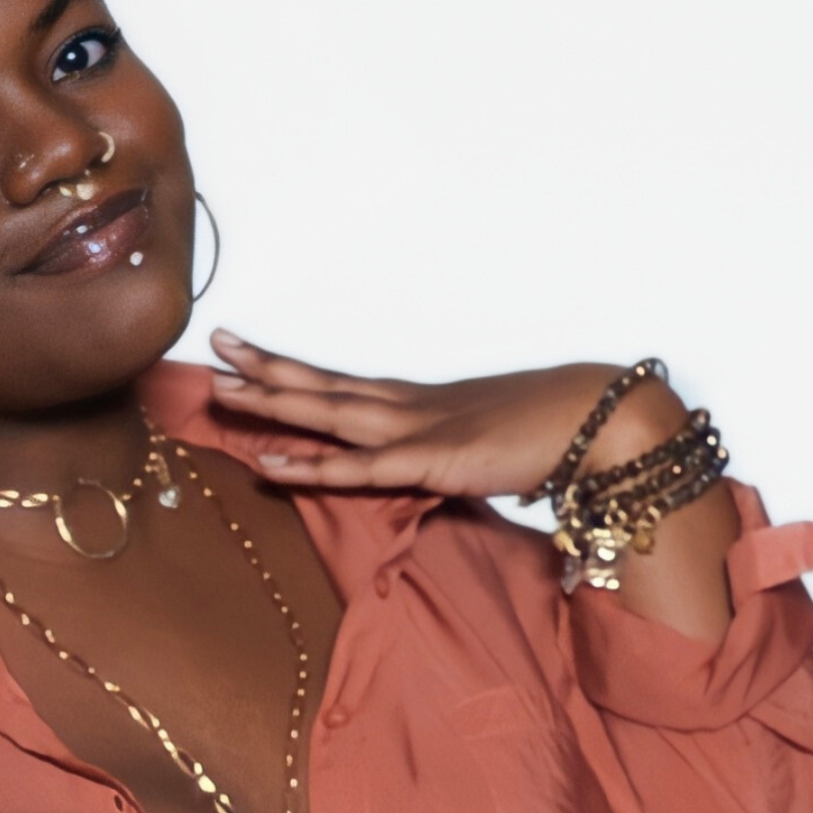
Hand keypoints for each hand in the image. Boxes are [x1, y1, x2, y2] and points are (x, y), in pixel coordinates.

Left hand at [206, 334, 666, 503]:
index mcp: (418, 402)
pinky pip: (357, 467)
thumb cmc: (552, 432)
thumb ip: (452, 457)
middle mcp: (407, 406)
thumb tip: (441, 467)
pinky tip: (271, 463)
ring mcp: (415, 430)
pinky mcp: (428, 462)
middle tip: (213, 345)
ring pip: (327, 413)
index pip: (340, 382)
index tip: (247, 352)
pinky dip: (311, 466)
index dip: (292, 368)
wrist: (599, 418)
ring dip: (273, 401)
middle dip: (264, 366)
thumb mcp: (486, 447)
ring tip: (222, 387)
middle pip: (322, 383)